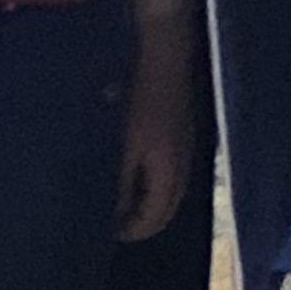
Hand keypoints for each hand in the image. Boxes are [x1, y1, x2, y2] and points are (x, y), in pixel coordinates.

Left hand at [112, 26, 195, 239]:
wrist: (162, 56)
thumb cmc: (137, 100)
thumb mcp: (121, 147)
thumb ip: (116, 183)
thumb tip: (110, 213)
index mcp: (169, 171)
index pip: (155, 217)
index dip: (131, 231)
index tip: (106, 233)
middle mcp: (182, 164)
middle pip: (167, 207)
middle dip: (143, 220)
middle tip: (113, 223)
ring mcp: (184, 147)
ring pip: (169, 189)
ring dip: (147, 200)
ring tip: (118, 199)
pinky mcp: (179, 132)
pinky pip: (168, 170)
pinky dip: (151, 181)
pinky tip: (131, 170)